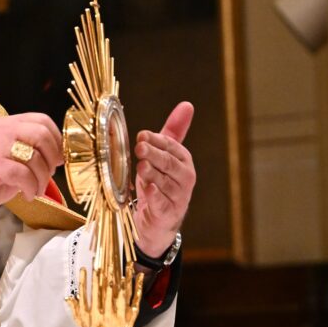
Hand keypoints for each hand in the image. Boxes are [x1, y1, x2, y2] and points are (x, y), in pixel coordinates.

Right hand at [0, 113, 63, 255]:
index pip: (41, 119)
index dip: (56, 138)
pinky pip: (24, 174)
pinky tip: (27, 195)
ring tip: (36, 190)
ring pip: (35, 157)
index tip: (58, 158)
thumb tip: (60, 153)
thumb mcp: (12, 159)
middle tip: (50, 174)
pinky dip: (31, 188)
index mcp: (5, 125)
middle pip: (41, 134)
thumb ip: (31, 150)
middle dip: (52, 158)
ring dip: (42, 179)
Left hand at [134, 101, 195, 256]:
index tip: (141, 135)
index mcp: (184, 161)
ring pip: (165, 183)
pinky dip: (155, 196)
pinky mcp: (168, 213)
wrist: (158, 221)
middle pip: (169, 164)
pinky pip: (161, 203)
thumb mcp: (164, 157)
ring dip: (153, 173)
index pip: (172, 147)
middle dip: (155, 154)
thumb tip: (187, 105)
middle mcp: (185, 178)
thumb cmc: (159, 184)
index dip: (157, 140)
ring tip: (141, 165)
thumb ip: (173, 133)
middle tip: (140, 146)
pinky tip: (147, 188)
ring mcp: (178, 197)